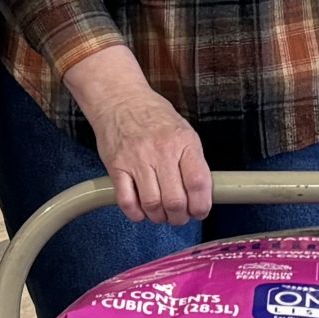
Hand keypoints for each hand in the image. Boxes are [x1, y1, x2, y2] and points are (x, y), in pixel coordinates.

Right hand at [80, 77, 213, 226]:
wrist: (120, 100)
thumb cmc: (155, 117)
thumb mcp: (184, 131)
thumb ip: (193, 160)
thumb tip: (202, 194)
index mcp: (184, 142)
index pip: (198, 183)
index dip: (201, 205)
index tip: (200, 211)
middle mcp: (161, 151)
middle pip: (175, 200)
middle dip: (180, 217)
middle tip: (180, 216)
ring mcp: (137, 160)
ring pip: (152, 204)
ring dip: (159, 217)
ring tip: (162, 214)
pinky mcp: (116, 167)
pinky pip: (127, 201)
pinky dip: (136, 214)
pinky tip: (142, 211)